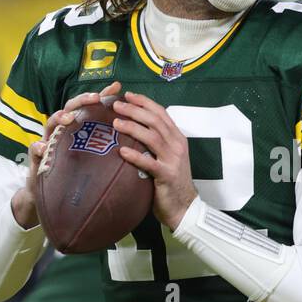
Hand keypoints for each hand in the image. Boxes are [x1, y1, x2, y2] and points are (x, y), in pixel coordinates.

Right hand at [10, 82, 122, 228]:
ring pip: (51, 123)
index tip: (116, 87)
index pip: (90, 108)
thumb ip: (108, 144)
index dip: (102, 95)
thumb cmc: (76, 173)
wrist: (52, 195)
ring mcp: (49, 142)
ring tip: (69, 118)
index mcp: (78, 128)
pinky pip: (35, 149)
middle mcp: (62, 130)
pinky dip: (38, 147)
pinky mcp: (38, 157)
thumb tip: (132, 133)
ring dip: (59, 118)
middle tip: (95, 98)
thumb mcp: (95, 158)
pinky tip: (42, 147)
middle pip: (71, 108)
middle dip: (82, 101)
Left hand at [111, 90, 197, 230]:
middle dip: (135, 110)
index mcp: (177, 138)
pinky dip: (135, 156)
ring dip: (133, 128)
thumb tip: (135, 128)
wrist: (185, 207)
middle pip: (155, 121)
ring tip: (116, 123)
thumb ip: (157, 142)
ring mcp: (173, 160)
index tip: (127, 95)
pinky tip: (122, 152)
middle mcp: (177, 145)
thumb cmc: (171, 181)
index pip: (161, 113)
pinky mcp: (167, 176)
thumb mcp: (168, 156)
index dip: (144, 102)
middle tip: (116, 105)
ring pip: (153, 137)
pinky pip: (149, 163)